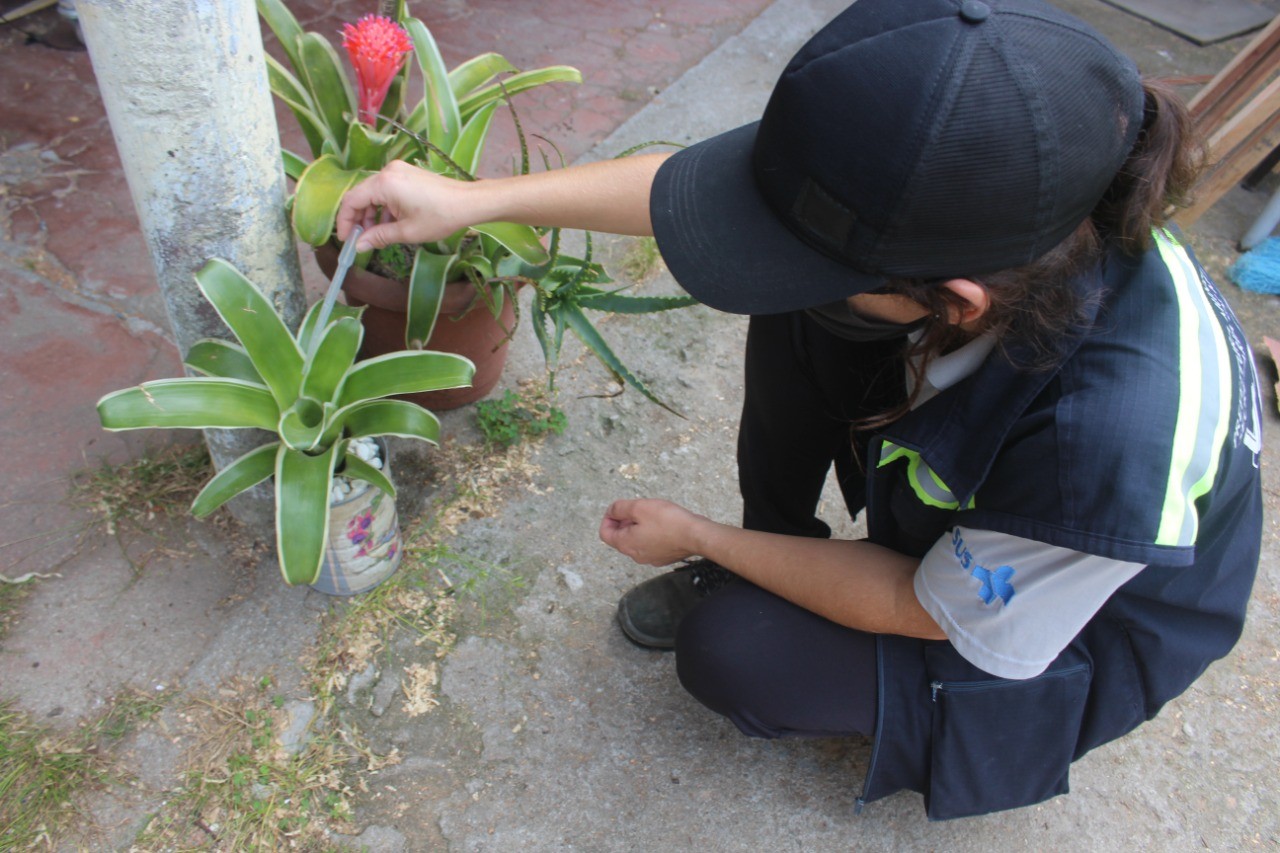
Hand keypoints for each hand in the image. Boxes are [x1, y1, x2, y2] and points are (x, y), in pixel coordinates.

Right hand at [336, 161, 476, 251]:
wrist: (469, 202)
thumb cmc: (440, 217)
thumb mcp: (406, 232)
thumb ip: (379, 237)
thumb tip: (359, 246)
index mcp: (384, 183)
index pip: (351, 200)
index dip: (345, 221)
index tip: (346, 239)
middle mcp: (388, 171)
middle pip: (361, 195)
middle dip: (357, 219)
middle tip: (359, 240)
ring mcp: (398, 170)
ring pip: (373, 193)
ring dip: (371, 214)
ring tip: (376, 235)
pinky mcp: (407, 174)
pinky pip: (386, 190)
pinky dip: (384, 207)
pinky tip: (389, 224)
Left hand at [599, 498, 708, 565]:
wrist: (696, 536)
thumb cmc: (668, 521)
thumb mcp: (639, 507)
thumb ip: (620, 508)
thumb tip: (611, 511)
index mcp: (625, 544)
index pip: (605, 533)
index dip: (608, 518)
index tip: (618, 508)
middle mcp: (635, 555)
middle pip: (621, 537)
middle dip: (624, 521)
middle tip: (636, 508)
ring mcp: (650, 558)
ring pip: (636, 541)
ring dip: (638, 527)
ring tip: (650, 514)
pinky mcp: (664, 557)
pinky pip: (650, 544)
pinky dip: (651, 533)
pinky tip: (662, 523)